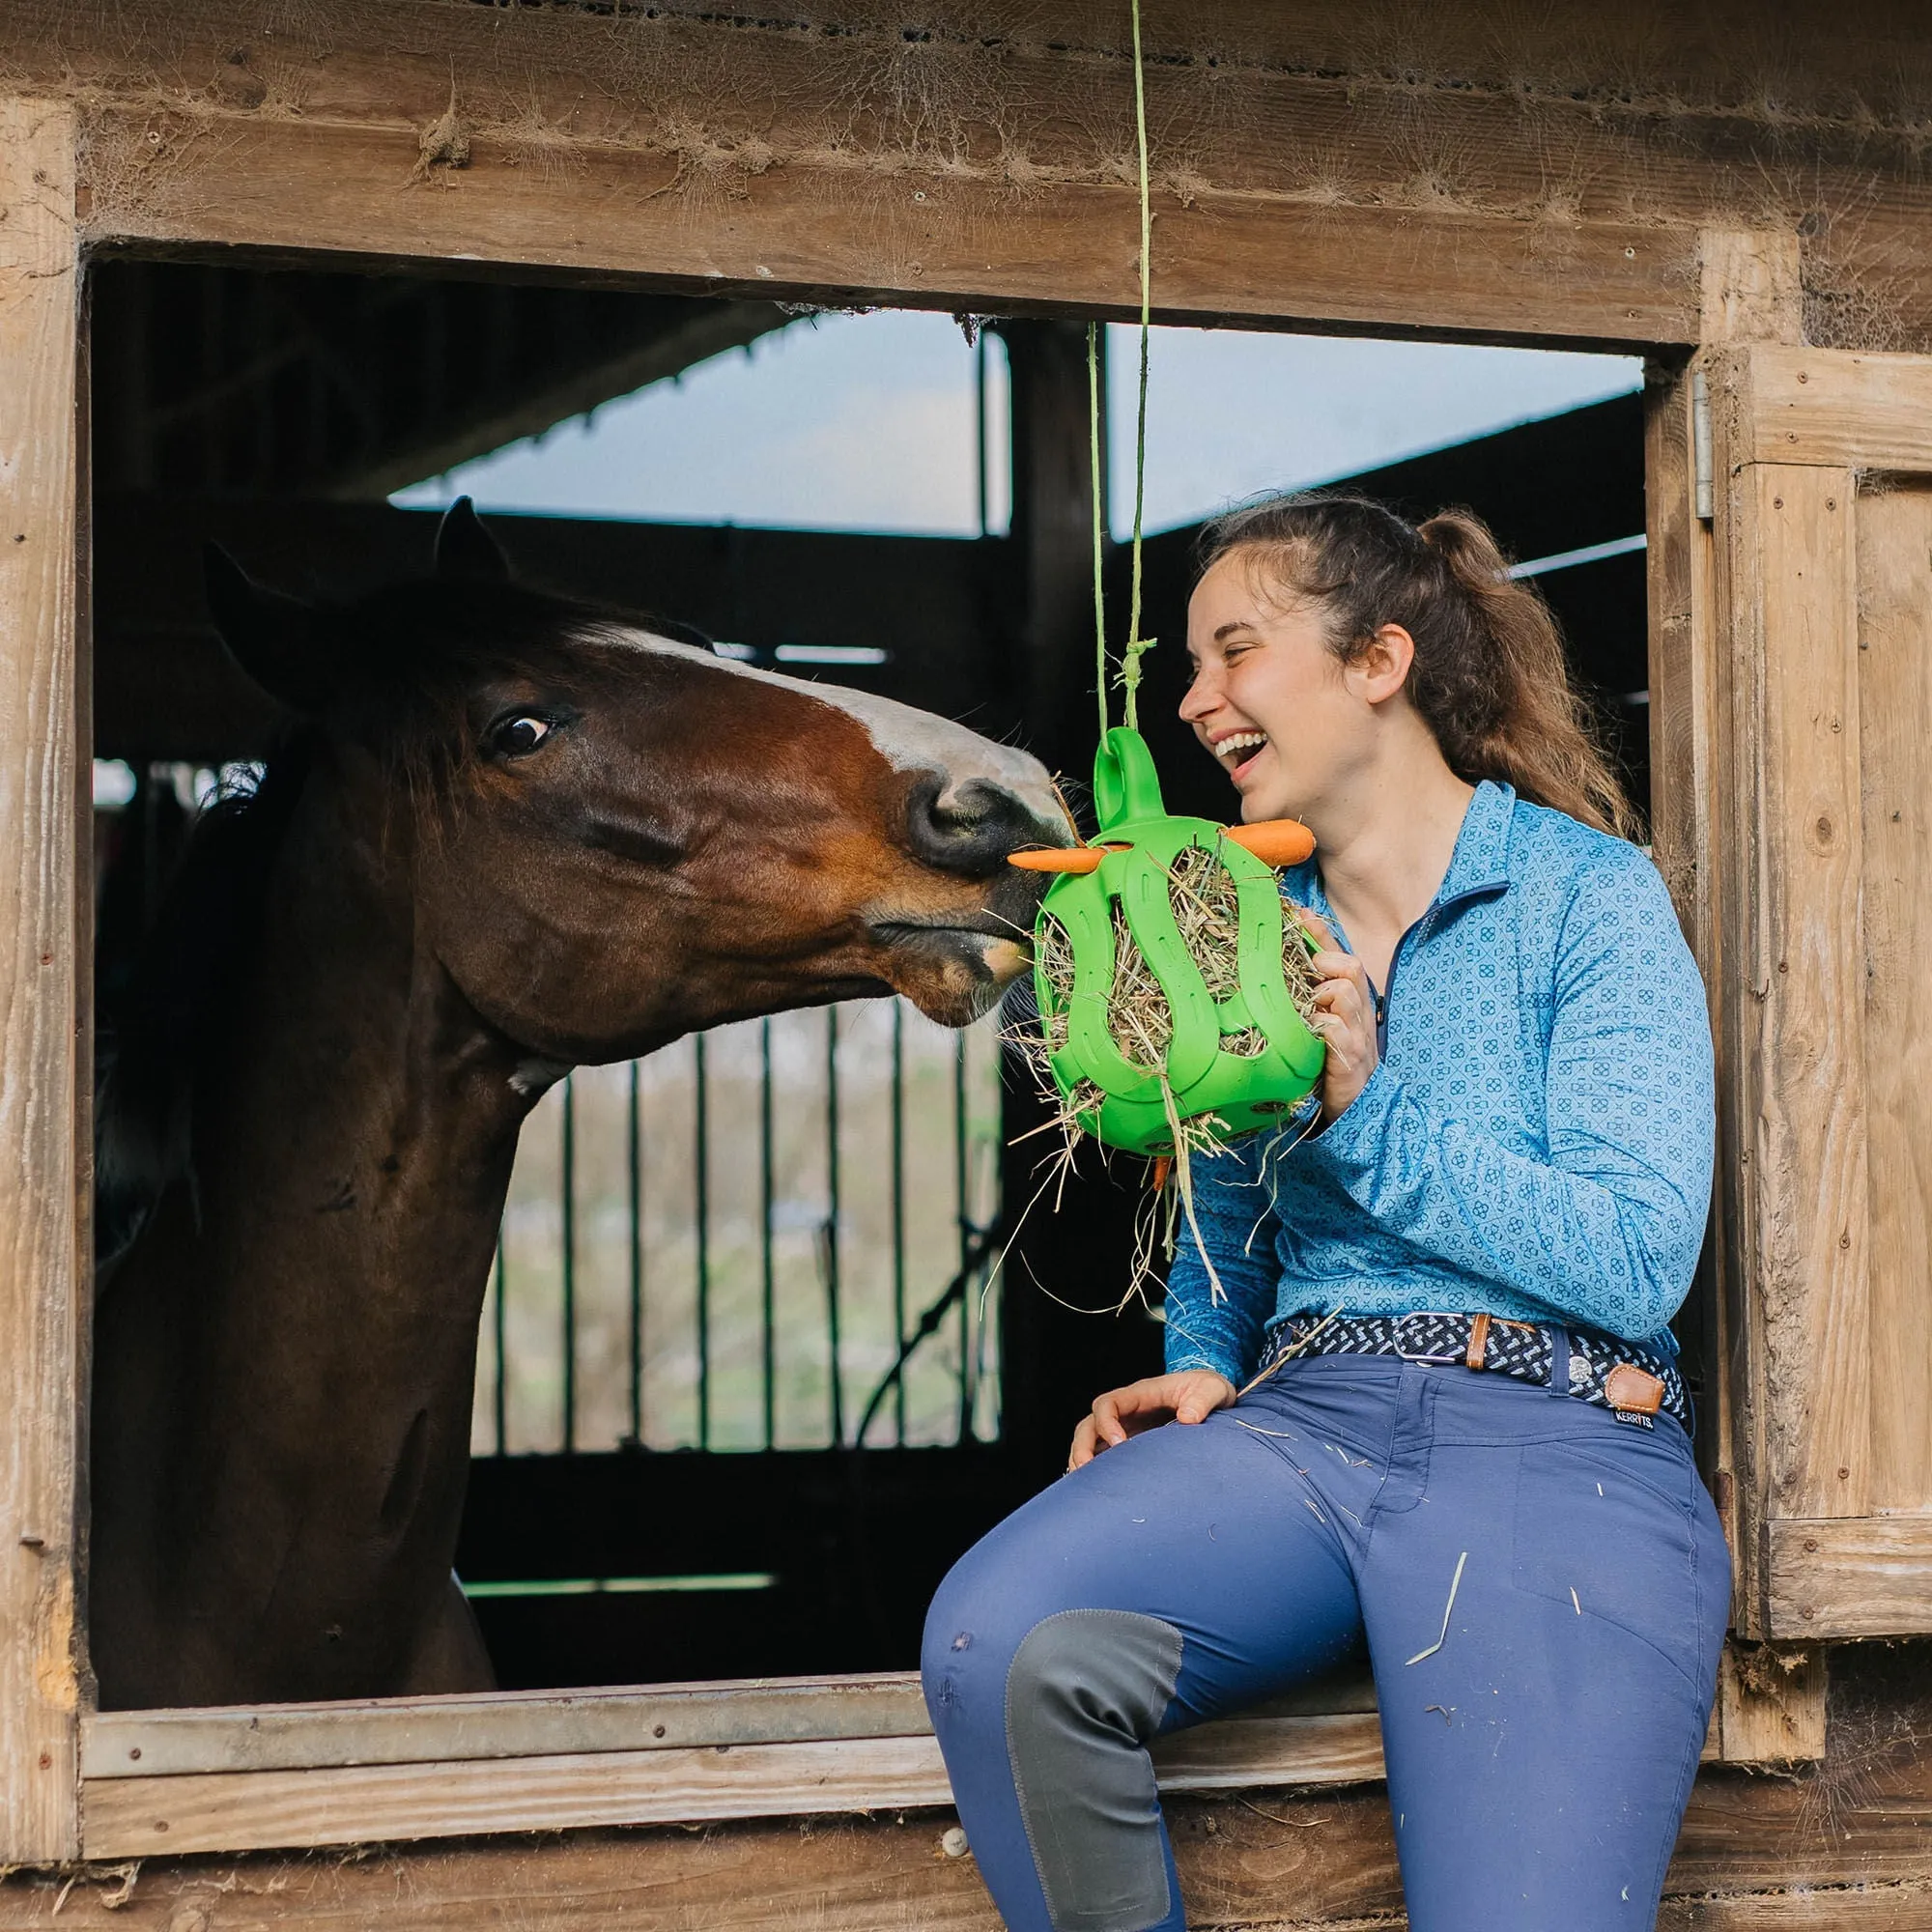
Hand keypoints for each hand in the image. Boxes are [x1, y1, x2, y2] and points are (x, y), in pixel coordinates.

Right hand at [1067, 1370, 1236, 1470]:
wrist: (1211, 1398)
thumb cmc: (1209, 1390)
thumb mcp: (1213, 1389)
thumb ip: (1202, 1400)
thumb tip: (1188, 1418)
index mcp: (1142, 1395)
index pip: (1109, 1403)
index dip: (1106, 1423)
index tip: (1119, 1445)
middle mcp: (1127, 1412)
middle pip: (1090, 1424)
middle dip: (1083, 1446)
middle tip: (1086, 1470)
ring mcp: (1126, 1429)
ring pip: (1091, 1442)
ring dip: (1082, 1461)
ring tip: (1085, 1487)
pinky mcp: (1131, 1447)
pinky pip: (1104, 1456)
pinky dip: (1095, 1472)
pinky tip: (1094, 1492)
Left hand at [1298, 910, 1378, 1126]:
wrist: (1355, 1110)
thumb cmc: (1330, 1063)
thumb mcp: (1318, 1024)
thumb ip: (1306, 996)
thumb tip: (1276, 968)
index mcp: (1353, 1000)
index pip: (1340, 954)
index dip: (1320, 933)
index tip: (1297, 914)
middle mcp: (1360, 1012)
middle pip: (1349, 965)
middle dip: (1323, 964)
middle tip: (1304, 980)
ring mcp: (1358, 1034)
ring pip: (1344, 991)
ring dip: (1320, 996)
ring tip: (1307, 1012)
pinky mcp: (1350, 1058)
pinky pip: (1336, 1029)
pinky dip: (1320, 1027)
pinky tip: (1309, 1036)